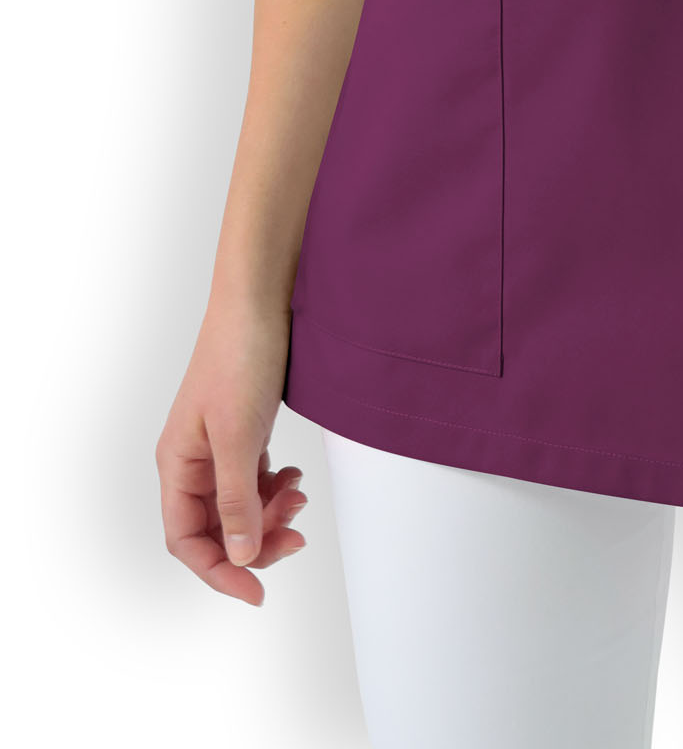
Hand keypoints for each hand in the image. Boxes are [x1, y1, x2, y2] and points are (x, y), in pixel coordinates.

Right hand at [156, 297, 308, 604]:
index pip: (186, 541)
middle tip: (296, 540)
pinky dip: (275, 488)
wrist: (260, 298)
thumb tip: (241, 555)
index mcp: (177, 464)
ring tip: (300, 500)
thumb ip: (236, 500)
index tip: (257, 591)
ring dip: (270, 514)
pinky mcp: (243, 431)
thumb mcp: (238, 436)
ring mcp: (218, 445)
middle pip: (216, 529)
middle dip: (255, 542)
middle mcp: (192, 460)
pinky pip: (254, 480)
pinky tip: (294, 478)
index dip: (219, 571)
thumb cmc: (239, 356)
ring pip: (239, 506)